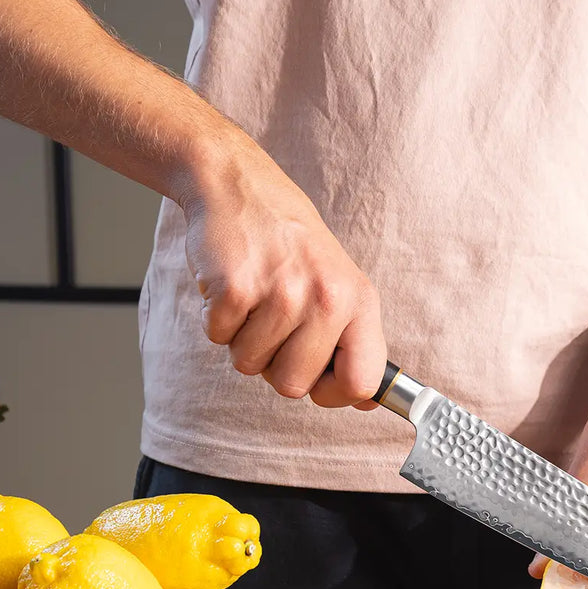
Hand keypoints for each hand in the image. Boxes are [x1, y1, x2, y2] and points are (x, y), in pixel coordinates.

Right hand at [180, 141, 386, 408]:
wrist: (240, 187)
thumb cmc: (291, 246)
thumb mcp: (341, 285)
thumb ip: (355, 342)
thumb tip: (369, 401)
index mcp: (359, 301)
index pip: (362, 383)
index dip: (334, 395)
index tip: (319, 382)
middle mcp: (326, 297)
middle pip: (293, 386)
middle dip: (275, 365)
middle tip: (274, 322)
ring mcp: (280, 292)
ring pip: (250, 365)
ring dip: (244, 339)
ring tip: (254, 298)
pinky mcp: (235, 287)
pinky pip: (219, 339)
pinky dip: (218, 320)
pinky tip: (232, 285)